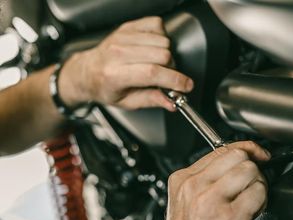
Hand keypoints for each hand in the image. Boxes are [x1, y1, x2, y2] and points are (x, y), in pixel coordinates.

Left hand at [59, 16, 192, 110]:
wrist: (87, 71)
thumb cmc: (105, 87)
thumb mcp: (126, 102)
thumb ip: (151, 101)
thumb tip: (172, 102)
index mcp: (115, 74)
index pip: (152, 73)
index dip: (175, 80)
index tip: (186, 85)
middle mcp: (117, 52)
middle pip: (162, 55)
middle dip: (171, 69)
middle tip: (164, 77)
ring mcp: (122, 37)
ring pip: (163, 40)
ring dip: (166, 54)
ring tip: (157, 63)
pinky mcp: (128, 27)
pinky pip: (157, 25)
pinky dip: (161, 37)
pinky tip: (154, 48)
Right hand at [130, 141, 270, 219]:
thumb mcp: (186, 208)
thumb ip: (205, 184)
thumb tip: (235, 169)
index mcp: (182, 181)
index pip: (222, 149)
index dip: (246, 150)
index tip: (257, 155)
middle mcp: (194, 187)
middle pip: (238, 156)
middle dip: (252, 170)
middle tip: (251, 188)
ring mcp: (211, 201)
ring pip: (250, 171)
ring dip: (258, 186)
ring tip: (251, 204)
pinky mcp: (229, 218)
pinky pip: (258, 193)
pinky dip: (262, 203)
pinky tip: (252, 216)